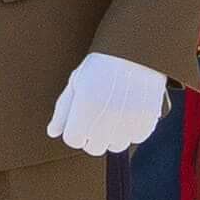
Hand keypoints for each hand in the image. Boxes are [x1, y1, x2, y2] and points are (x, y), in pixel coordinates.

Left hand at [44, 51, 169, 156]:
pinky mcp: (147, 121)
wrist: (136, 51)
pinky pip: (136, 137)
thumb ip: (63, 111)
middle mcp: (105, 120)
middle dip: (93, 135)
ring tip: (115, 112)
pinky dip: (133, 129)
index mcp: (84, 110)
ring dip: (113, 134)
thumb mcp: (76, 83)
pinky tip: (130, 111)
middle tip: (98, 115)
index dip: (75, 129)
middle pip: (94, 148)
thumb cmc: (102, 65)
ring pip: (116, 145)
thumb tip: (53, 132)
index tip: (82, 116)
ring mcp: (128, 123)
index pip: (73, 140)